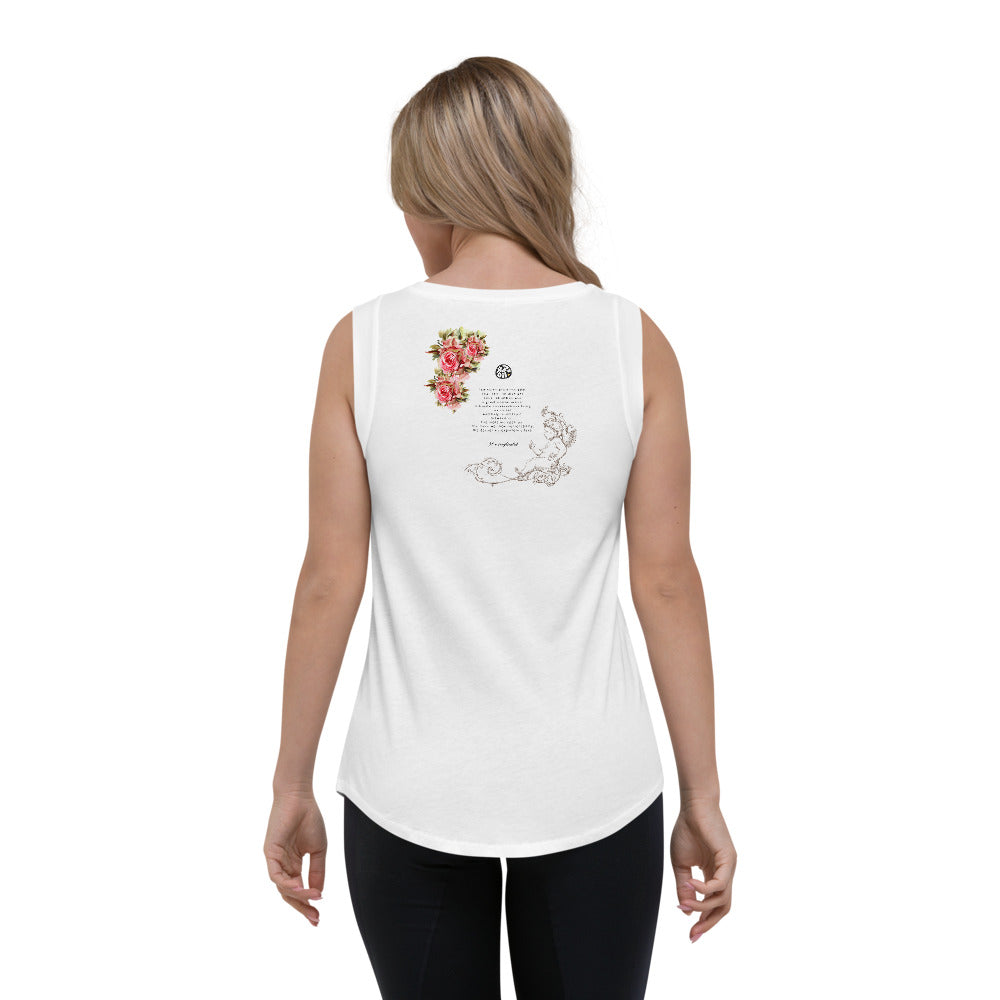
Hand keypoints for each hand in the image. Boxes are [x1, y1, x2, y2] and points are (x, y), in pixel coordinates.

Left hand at [263, 790, 326, 925]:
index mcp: (294, 864)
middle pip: (289, 894)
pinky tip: (299, 887)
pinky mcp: (270, 853)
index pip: (299, 890)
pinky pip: (276, 875)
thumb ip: (317, 871)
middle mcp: (283, 865)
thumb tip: (319, 894)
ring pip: (283, 887)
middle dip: (302, 907)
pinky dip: (287, 884)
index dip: (307, 904)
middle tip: (315, 919)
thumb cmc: (309, 819)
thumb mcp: (319, 850)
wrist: (300, 798)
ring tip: (313, 899)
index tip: (318, 918)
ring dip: (298, 896)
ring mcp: (275, 861)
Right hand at [670, 799, 735, 942]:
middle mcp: (725, 874)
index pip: (714, 905)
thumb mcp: (680, 864)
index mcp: (714, 875)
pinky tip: (690, 884)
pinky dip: (705, 889)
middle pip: (722, 908)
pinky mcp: (729, 859)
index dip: (703, 921)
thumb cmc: (687, 830)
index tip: (690, 934)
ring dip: (702, 907)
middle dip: (708, 924)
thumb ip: (683, 887)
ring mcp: (729, 867)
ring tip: (684, 904)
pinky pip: (720, 883)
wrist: (693, 805)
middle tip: (692, 935)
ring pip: (722, 900)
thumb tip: (686, 910)